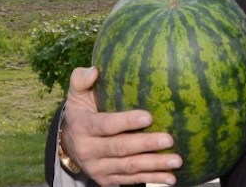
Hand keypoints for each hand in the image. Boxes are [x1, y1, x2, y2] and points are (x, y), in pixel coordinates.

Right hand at [60, 66, 182, 185]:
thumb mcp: (77, 95)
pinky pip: (131, 180)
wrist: (69, 144)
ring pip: (129, 168)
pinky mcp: (107, 180)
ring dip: (154, 165)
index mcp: (83, 127)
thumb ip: (81, 80)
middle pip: (120, 148)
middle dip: (146, 144)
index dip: (127, 121)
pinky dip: (152, 180)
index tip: (149, 116)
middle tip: (169, 139)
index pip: (106, 125)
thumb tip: (94, 70)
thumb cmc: (82, 112)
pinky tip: (170, 178)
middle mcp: (89, 151)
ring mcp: (98, 168)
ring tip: (176, 160)